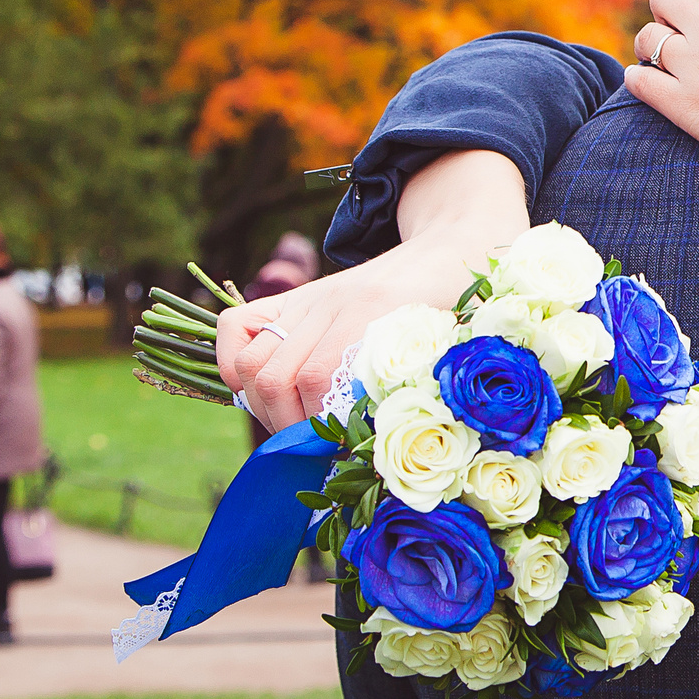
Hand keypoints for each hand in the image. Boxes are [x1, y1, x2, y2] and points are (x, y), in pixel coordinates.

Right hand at [218, 149, 530, 427]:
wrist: (454, 245)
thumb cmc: (463, 303)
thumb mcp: (452, 347)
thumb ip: (419, 388)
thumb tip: (379, 450)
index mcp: (377, 312)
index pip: (318, 379)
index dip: (322, 428)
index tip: (344, 453)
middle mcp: (334, 302)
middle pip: (277, 377)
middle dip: (290, 428)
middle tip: (318, 448)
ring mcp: (310, 299)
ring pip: (254, 361)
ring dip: (266, 409)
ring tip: (297, 427)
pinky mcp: (295, 299)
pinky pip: (237, 327)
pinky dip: (235, 366)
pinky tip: (260, 392)